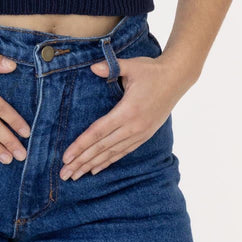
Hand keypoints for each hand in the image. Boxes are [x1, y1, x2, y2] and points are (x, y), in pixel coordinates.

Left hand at [59, 55, 180, 179]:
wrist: (177, 78)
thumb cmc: (152, 70)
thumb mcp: (131, 66)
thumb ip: (110, 67)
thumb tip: (92, 67)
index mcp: (127, 111)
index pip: (98, 132)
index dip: (81, 145)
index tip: (66, 157)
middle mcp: (133, 126)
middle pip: (102, 147)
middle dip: (81, 162)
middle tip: (64, 174)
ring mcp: (140, 133)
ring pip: (112, 153)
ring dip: (92, 165)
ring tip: (76, 176)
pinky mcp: (145, 134)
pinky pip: (123, 152)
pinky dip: (109, 161)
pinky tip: (96, 168)